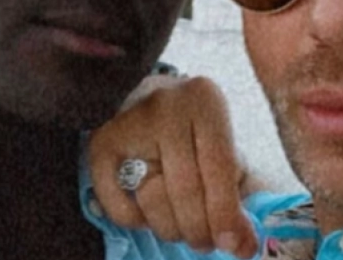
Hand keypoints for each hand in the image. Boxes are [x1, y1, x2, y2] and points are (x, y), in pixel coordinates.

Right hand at [89, 76, 258, 258]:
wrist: (149, 97)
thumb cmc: (194, 130)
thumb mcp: (224, 147)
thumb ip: (237, 194)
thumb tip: (242, 245)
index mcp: (205, 102)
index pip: (218, 167)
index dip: (226, 213)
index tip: (236, 246)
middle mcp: (166, 106)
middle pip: (186, 187)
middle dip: (199, 228)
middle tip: (206, 244)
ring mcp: (130, 124)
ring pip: (152, 196)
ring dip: (170, 228)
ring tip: (182, 230)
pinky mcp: (101, 144)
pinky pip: (116, 200)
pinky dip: (134, 220)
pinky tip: (148, 218)